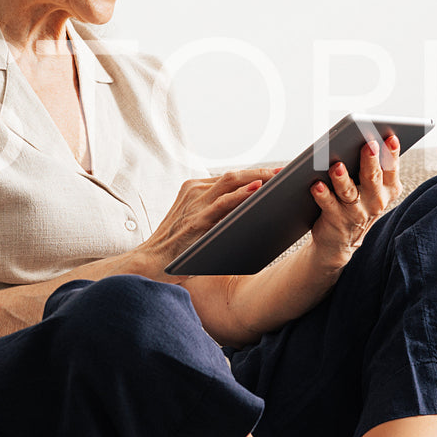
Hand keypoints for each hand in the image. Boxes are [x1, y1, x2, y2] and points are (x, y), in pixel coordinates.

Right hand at [141, 167, 279, 278]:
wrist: (151, 263)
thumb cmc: (177, 248)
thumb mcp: (196, 223)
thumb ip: (217, 214)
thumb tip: (251, 212)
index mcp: (193, 189)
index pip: (229, 177)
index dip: (254, 174)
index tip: (277, 175)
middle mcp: (194, 191)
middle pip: (233, 175)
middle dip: (262, 173)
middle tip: (286, 174)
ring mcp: (194, 204)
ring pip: (230, 182)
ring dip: (258, 178)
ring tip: (279, 180)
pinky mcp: (197, 220)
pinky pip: (223, 203)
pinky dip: (241, 195)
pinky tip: (258, 190)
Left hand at [309, 135, 403, 269]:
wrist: (340, 239)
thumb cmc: (356, 203)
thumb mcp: (370, 187)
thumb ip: (371, 166)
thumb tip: (365, 140)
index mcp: (388, 188)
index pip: (391, 167)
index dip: (392, 153)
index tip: (390, 138)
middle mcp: (375, 200)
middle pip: (372, 177)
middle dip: (370, 160)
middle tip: (368, 144)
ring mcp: (356, 212)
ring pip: (349, 192)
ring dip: (342, 178)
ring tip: (337, 166)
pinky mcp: (336, 219)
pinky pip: (328, 205)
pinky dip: (322, 195)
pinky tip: (316, 185)